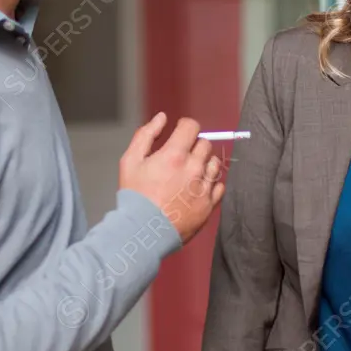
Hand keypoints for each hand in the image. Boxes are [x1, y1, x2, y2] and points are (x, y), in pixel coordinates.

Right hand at [119, 112, 224, 243]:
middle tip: (179, 158)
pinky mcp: (209, 205)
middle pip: (204, 144)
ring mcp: (203, 188)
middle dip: (193, 145)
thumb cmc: (135, 197)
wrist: (143, 231)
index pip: (192, 126)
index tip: (180, 134)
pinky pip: (219, 185)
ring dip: (203, 163)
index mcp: (174, 155)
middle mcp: (193, 169)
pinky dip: (210, 184)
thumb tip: (162, 118)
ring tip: (187, 174)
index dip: (185, 127)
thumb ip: (146, 134)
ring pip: (214, 163)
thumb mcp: (130, 161)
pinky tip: (195, 188)